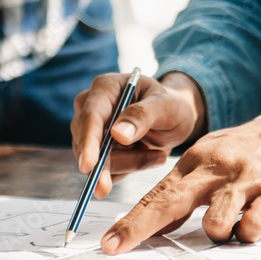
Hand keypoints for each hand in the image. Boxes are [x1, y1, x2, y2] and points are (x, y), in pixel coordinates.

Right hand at [71, 72, 206, 198]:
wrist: (172, 119)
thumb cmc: (170, 106)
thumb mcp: (166, 107)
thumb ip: (142, 115)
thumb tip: (117, 135)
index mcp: (105, 88)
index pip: (90, 116)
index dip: (89, 142)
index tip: (89, 166)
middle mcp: (90, 107)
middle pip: (91, 143)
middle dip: (119, 160)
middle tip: (156, 159)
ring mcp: (89, 131)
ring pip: (99, 162)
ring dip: (131, 163)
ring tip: (157, 153)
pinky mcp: (95, 151)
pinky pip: (106, 171)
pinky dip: (128, 170)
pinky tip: (147, 156)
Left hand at [99, 104, 260, 254]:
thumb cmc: (245, 153)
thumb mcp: (209, 162)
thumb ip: (183, 191)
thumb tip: (153, 226)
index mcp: (193, 162)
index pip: (155, 195)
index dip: (131, 222)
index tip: (109, 243)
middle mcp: (213, 168)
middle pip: (170, 202)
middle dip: (140, 227)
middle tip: (118, 247)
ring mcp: (243, 179)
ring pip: (216, 220)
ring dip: (217, 233)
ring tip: (230, 227)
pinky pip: (255, 224)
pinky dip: (249, 233)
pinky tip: (253, 226)